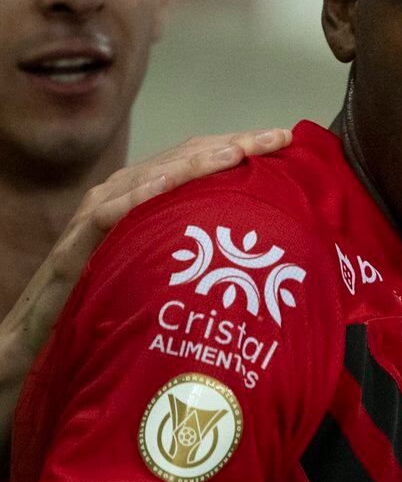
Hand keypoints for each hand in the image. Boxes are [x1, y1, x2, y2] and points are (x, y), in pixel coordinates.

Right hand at [0, 129, 291, 432]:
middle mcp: (118, 201)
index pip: (195, 167)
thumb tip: (257, 256)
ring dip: (197, 161)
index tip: (286, 142)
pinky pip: (110, 214)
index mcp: (142, 205)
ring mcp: (94, 218)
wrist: (35, 346)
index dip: (240, 150)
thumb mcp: (163, 278)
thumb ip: (195, 256)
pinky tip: (173, 182)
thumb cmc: (107, 313)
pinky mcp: (76, 245)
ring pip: (150, 178)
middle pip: (180, 161)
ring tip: (239, 149)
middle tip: (280, 136)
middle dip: (233, 145)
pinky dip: (142, 195)